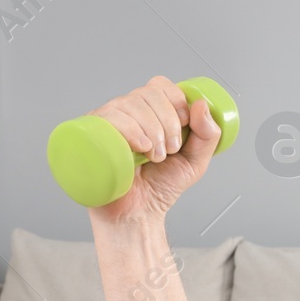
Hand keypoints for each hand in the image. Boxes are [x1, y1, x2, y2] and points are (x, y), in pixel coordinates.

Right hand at [84, 75, 223, 225]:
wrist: (137, 214)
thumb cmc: (161, 188)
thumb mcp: (195, 162)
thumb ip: (207, 135)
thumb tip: (202, 104)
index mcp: (149, 113)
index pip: (159, 86)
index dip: (176, 101)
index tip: (185, 127)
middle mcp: (126, 113)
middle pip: (147, 93)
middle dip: (167, 121)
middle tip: (170, 150)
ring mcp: (107, 123)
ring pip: (129, 103)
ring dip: (152, 130)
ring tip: (155, 157)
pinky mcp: (92, 136)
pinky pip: (108, 117)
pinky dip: (131, 130)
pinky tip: (141, 149)